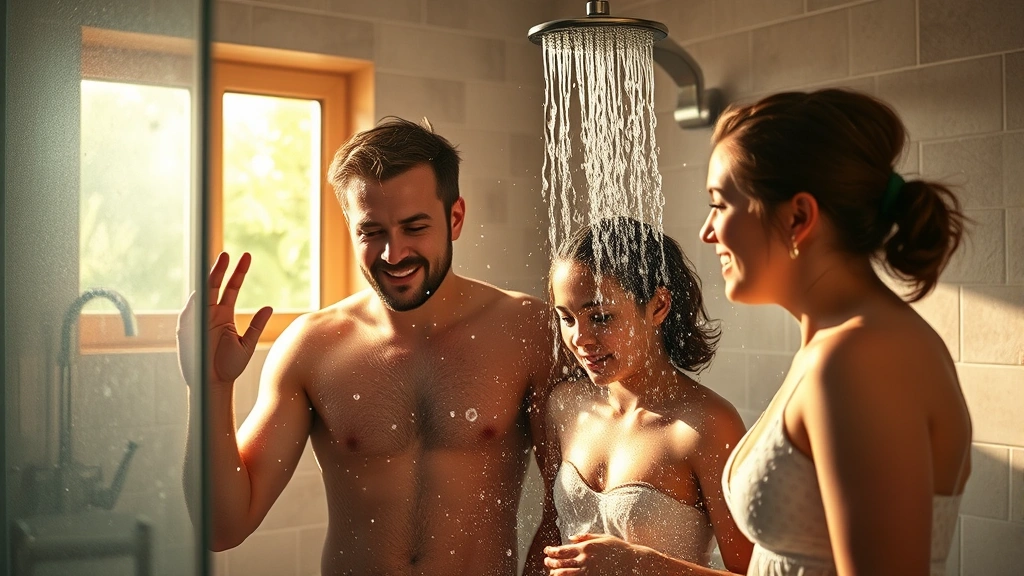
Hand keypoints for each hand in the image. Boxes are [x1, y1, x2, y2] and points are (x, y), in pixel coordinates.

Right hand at [176, 252, 272, 385]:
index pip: (230, 288)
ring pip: (203, 294)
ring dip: (210, 278)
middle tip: (231, 253)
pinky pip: (191, 311)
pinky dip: (196, 299)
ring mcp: (198, 320)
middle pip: (215, 285)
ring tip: (220, 261)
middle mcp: (210, 314)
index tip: (246, 256)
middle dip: (222, 269)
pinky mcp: (188, 330)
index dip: (237, 272)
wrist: (214, 385)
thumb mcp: (247, 344)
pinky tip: (204, 287)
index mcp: (223, 316)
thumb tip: (268, 306)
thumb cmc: (229, 367)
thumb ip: (257, 325)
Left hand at [543, 533, 649, 574]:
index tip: (547, 551)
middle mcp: (585, 560)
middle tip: (546, 561)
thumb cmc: (618, 548)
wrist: (632, 562)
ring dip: (556, 573)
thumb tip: (570, 538)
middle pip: (561, 563)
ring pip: (565, 574)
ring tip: (552, 571)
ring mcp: (588, 572)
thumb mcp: (602, 537)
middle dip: (550, 562)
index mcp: (586, 547)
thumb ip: (585, 537)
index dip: (551, 551)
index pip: (562, 550)